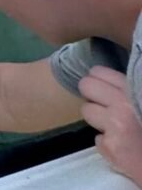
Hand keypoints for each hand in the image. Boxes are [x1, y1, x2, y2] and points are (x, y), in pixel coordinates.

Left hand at [79, 65, 141, 183]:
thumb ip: (127, 91)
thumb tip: (102, 82)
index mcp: (133, 90)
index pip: (98, 72)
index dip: (98, 81)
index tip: (104, 90)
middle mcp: (122, 104)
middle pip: (85, 86)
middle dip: (92, 95)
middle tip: (103, 106)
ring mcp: (114, 125)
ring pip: (86, 110)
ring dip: (98, 119)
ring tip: (116, 127)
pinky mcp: (110, 147)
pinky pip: (97, 138)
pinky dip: (107, 143)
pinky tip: (123, 146)